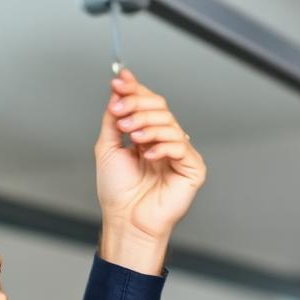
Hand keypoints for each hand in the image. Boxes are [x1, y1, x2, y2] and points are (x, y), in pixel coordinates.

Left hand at [96, 68, 205, 245]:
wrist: (125, 220)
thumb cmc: (118, 191)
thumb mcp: (107, 148)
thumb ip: (113, 118)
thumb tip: (117, 90)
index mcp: (147, 135)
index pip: (146, 103)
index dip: (134, 89)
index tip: (119, 80)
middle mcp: (165, 141)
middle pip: (159, 107)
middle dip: (137, 105)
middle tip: (120, 113)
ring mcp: (180, 153)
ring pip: (169, 123)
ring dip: (147, 124)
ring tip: (131, 136)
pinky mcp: (192, 168)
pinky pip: (181, 146)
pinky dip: (162, 146)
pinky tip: (148, 155)